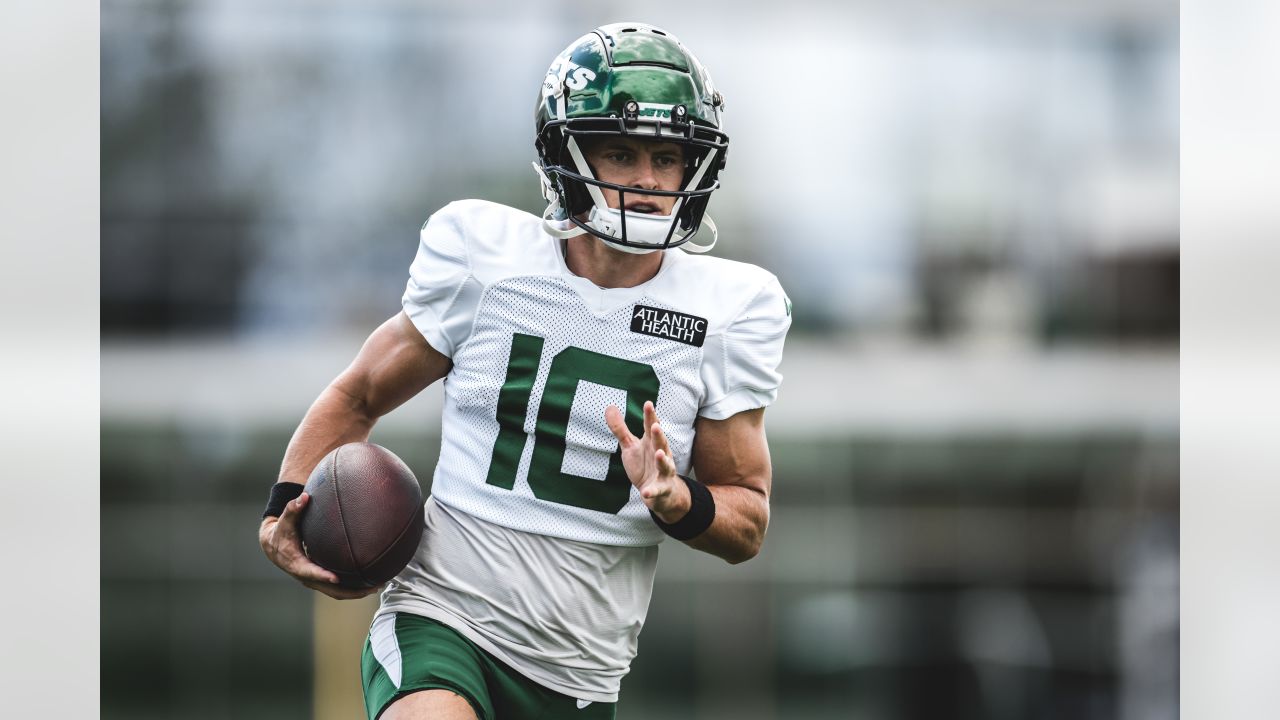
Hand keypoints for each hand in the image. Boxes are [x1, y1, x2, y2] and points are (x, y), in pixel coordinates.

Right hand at [258, 492, 382, 599]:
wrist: (274, 546)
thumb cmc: (282, 532)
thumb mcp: (285, 521)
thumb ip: (294, 508)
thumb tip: (304, 497)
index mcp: (296, 563)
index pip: (310, 572)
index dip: (322, 576)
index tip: (336, 578)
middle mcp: (306, 576)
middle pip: (329, 589)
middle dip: (351, 591)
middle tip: (372, 586)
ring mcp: (314, 580)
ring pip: (336, 592)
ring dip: (356, 592)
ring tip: (377, 586)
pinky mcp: (320, 579)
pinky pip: (337, 589)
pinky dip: (353, 588)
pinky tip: (369, 582)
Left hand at [605, 400, 690, 523]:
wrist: (659, 492)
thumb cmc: (644, 465)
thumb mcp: (630, 446)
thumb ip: (620, 429)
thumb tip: (609, 407)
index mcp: (652, 443)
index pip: (651, 427)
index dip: (650, 416)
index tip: (648, 404)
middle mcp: (660, 455)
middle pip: (661, 443)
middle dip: (659, 435)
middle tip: (655, 425)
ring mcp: (663, 472)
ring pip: (665, 465)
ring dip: (662, 459)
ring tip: (659, 453)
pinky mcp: (661, 489)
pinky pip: (657, 490)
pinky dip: (652, 491)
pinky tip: (645, 493)